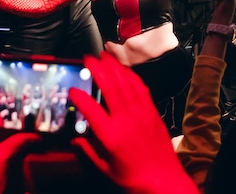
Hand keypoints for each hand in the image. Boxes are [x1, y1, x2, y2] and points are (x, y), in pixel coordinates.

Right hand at [69, 53, 197, 193]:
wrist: (164, 179)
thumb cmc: (133, 178)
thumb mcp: (104, 169)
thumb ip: (88, 153)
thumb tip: (74, 140)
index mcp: (111, 136)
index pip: (91, 110)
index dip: (80, 97)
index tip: (71, 88)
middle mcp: (127, 120)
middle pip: (111, 88)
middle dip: (99, 69)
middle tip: (89, 57)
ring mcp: (142, 113)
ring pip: (127, 84)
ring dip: (116, 68)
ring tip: (106, 56)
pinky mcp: (153, 112)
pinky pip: (142, 89)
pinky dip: (132, 77)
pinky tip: (126, 71)